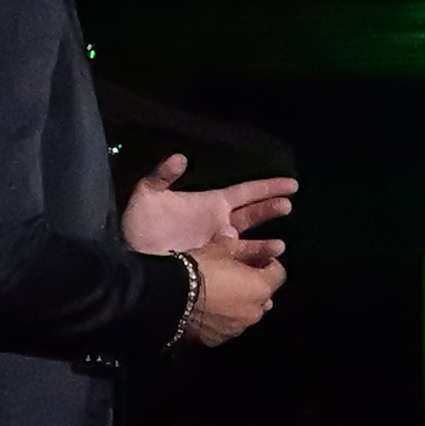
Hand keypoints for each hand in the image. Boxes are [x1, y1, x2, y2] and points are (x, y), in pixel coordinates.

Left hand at [123, 153, 298, 255]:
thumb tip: (180, 157)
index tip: (292, 184)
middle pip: (254, 215)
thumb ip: (163, 175)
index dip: (268, 187)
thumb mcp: (147, 194)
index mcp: (211, 204)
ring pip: (250, 244)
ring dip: (265, 245)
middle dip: (271, 209)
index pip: (247, 192)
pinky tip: (262, 269)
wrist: (133, 258)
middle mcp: (220, 224)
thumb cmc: (140, 225)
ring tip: (279, 246)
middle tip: (287, 205)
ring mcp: (218, 247)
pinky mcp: (215, 266)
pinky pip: (239, 266)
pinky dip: (252, 267)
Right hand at [180, 238, 284, 346]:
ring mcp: (237, 329)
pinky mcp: (218, 340)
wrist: (170, 298)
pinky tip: (208, 310)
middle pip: (263, 296)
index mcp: (261, 288)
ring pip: (246, 313)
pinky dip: (223, 319)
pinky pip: (227, 326)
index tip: (258, 259)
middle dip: (254, 286)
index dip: (269, 264)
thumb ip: (232, 244)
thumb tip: (232, 233)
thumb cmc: (199, 269)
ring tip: (221, 295)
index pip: (279, 274)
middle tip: (237, 276)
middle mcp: (255, 312)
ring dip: (239, 304)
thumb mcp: (217, 249)